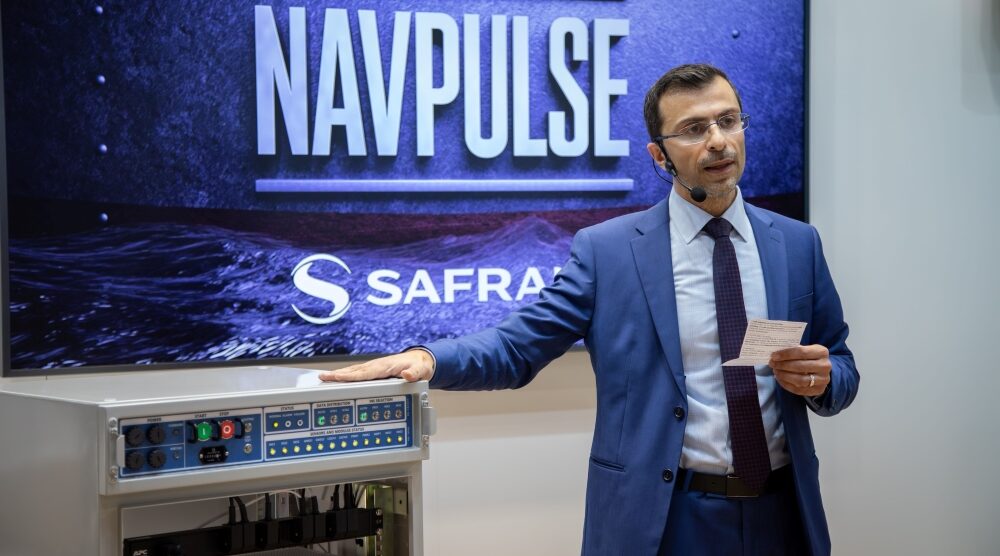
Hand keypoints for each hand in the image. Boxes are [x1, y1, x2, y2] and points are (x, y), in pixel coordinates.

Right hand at [319, 349, 434, 382]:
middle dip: (338, 374)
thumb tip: (407, 375)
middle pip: (354, 371)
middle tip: (322, 377)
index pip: (365, 373)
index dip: (351, 376)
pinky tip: (337, 379)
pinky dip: (345, 375)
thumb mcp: (420, 371)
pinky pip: (357, 373)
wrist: (420, 359)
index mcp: (385, 366)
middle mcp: (377, 365)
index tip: (338, 377)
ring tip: (323, 377)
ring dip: (339, 374)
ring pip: (353, 371)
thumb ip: (414, 374)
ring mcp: (374, 367)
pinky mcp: (373, 371)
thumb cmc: (419, 365)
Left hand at [769, 344, 830, 396]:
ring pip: (800, 380)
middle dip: (783, 365)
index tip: (773, 356)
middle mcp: (825, 366)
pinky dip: (786, 385)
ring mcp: (823, 380)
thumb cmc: (810, 357)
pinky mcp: (819, 390)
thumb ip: (794, 350)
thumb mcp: (806, 349)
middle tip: (772, 364)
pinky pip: (799, 390)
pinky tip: (779, 379)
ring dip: (784, 376)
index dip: (785, 354)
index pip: (801, 352)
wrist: (822, 370)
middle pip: (800, 366)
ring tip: (775, 371)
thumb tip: (776, 355)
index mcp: (822, 352)